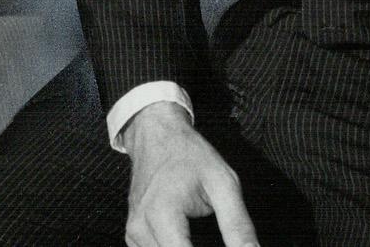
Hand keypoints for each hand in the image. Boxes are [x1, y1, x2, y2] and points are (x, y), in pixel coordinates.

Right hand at [121, 102, 259, 246]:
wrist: (155, 133)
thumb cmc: (190, 155)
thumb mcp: (223, 183)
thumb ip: (237, 225)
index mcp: (162, 214)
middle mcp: (140, 227)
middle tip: (215, 239)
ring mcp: (133, 232)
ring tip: (204, 238)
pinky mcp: (132, 234)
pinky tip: (186, 242)